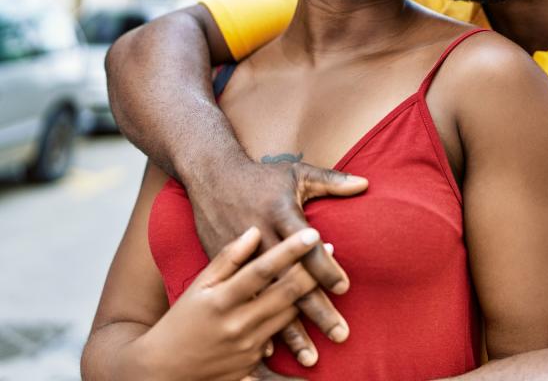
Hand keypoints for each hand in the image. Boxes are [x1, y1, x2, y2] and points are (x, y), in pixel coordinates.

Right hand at [142, 226, 319, 380]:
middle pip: (285, 294)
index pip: (262, 269)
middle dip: (313, 271)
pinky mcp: (252, 364)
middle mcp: (236, 324)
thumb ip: (227, 258)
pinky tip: (311, 309)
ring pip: (290, 316)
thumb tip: (254, 230)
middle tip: (333, 249)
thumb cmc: (181, 318)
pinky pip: (281, 338)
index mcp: (221, 299)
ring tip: (329, 276)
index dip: (289, 251)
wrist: (163, 369)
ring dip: (312, 296)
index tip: (314, 233)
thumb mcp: (199, 285)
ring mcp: (246, 347)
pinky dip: (295, 323)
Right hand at [186, 157, 366, 364]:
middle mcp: (258, 242)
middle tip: (341, 333)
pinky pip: (243, 306)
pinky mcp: (224, 272)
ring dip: (291, 333)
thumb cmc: (257, 177)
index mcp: (276, 216)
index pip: (304, 250)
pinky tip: (276, 353)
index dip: (324, 268)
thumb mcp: (293, 172)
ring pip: (268, 303)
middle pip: (290, 284)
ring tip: (313, 357)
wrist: (209, 179)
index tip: (345, 287)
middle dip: (316, 311)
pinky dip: (258, 327)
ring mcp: (239, 260)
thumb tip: (365, 184)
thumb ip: (330, 181)